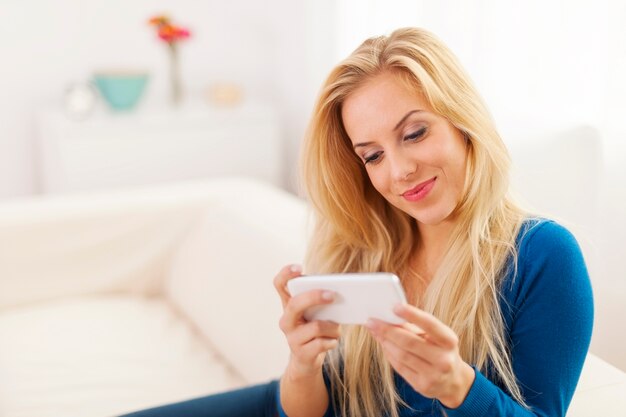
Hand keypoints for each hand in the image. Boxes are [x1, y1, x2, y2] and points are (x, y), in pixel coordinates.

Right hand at [274, 264, 340, 379]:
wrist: (307, 360)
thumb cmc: (315, 330)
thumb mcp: (315, 313)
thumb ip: (321, 302)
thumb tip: (340, 294)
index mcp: (289, 305)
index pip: (279, 284)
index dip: (286, 274)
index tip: (299, 267)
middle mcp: (286, 320)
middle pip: (295, 304)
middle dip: (315, 297)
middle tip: (332, 295)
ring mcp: (291, 338)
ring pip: (316, 326)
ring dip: (333, 327)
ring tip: (336, 330)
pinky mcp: (301, 353)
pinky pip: (322, 343)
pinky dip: (332, 341)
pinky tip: (332, 342)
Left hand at [365, 304, 474, 408]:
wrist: (453, 382)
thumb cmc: (440, 351)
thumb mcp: (435, 337)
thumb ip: (415, 327)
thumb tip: (389, 316)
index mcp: (449, 341)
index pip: (430, 324)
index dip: (412, 314)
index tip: (394, 307)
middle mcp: (443, 359)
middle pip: (409, 341)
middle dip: (387, 330)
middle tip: (372, 321)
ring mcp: (433, 374)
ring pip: (401, 355)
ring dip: (385, 342)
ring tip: (375, 331)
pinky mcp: (422, 385)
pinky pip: (400, 366)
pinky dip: (389, 354)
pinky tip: (384, 345)